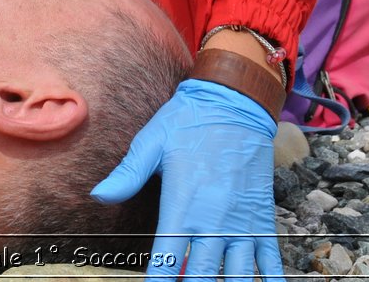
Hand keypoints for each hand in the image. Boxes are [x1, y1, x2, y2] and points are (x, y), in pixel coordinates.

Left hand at [91, 79, 284, 280]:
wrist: (235, 104)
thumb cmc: (188, 123)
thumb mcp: (151, 143)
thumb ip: (128, 174)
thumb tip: (98, 195)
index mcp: (182, 207)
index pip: (167, 260)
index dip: (161, 281)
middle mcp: (214, 222)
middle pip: (202, 276)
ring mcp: (242, 224)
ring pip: (237, 276)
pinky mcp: (263, 220)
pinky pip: (271, 261)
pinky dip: (269, 281)